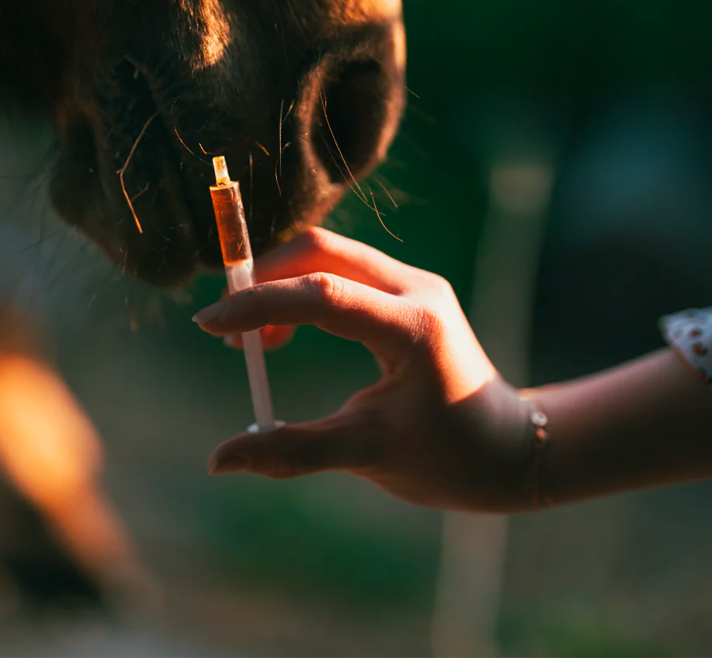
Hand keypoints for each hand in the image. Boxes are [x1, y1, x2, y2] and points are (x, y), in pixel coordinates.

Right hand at [194, 228, 537, 511]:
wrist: (504, 446)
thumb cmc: (448, 457)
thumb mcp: (368, 454)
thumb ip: (293, 450)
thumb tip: (217, 460)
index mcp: (415, 328)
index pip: (323, 294)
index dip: (258, 304)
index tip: (207, 324)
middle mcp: (417, 290)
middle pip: (321, 252)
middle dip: (264, 281)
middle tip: (227, 332)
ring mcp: (415, 284)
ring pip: (329, 255)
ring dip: (282, 285)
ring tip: (255, 343)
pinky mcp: (408, 292)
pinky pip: (344, 273)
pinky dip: (304, 292)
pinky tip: (287, 332)